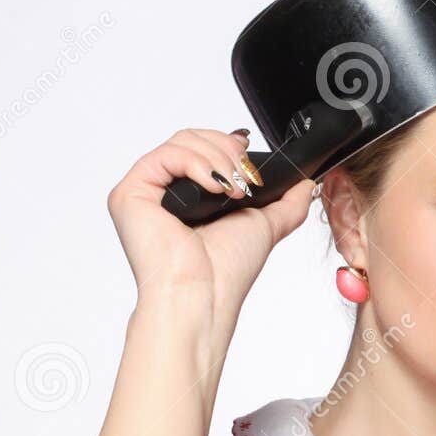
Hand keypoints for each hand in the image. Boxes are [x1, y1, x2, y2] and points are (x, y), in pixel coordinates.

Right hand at [107, 127, 316, 328]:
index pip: (203, 149)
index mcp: (187, 197)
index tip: (250, 164)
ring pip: (181, 142)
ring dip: (218, 158)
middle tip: (246, 179)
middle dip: (227, 150)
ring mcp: (144, 192)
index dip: (228, 147)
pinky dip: (197, 164)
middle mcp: (162, 192)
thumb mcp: (265, 227)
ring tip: (234, 190)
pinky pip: (165, 155)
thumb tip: (306, 183)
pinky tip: (216, 188)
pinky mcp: (129, 193)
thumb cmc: (226, 273)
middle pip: (192, 138)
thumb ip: (286, 203)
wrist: (205, 298)